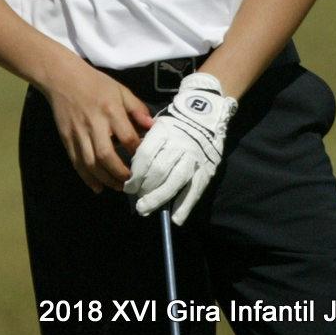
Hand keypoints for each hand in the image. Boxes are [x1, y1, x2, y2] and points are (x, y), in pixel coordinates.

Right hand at [40, 58, 153, 192]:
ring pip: (90, 164)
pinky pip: (77, 163)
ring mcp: (78, 134)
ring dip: (105, 179)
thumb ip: (137, 108)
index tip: (146, 162)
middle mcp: (94, 124)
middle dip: (120, 173)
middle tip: (132, 182)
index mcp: (111, 111)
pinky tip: (97, 187)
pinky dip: (87, 178)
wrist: (62, 78)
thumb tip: (153, 126)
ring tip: (118, 187)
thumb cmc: (95, 83)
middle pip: (106, 156)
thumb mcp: (121, 90)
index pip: (127, 137)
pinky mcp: (66, 139)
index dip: (138, 152)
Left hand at [123, 72, 236, 224]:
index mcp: (164, 132)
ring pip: (174, 181)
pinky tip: (175, 218)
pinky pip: (194, 189)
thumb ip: (147, 143)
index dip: (136, 173)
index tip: (128, 185)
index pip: (146, 154)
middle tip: (135, 200)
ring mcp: (193, 158)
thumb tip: (133, 168)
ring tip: (145, 208)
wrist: (207, 116)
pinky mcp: (205, 170)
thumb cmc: (176, 124)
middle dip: (144, 188)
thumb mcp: (159, 126)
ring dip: (158, 197)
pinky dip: (185, 205)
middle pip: (158, 170)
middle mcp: (178, 145)